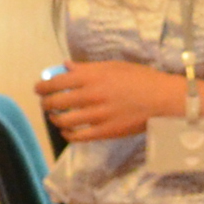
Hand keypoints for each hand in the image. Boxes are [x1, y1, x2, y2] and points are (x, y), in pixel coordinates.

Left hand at [37, 58, 178, 143]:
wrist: (164, 99)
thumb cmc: (142, 79)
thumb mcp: (115, 66)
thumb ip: (88, 68)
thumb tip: (65, 66)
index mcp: (92, 77)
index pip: (55, 83)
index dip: (42, 87)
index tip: (39, 89)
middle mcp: (90, 95)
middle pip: (54, 102)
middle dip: (45, 103)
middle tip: (47, 103)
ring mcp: (96, 115)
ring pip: (62, 120)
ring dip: (54, 118)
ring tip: (56, 116)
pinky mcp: (103, 132)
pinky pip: (76, 136)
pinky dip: (67, 134)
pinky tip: (67, 130)